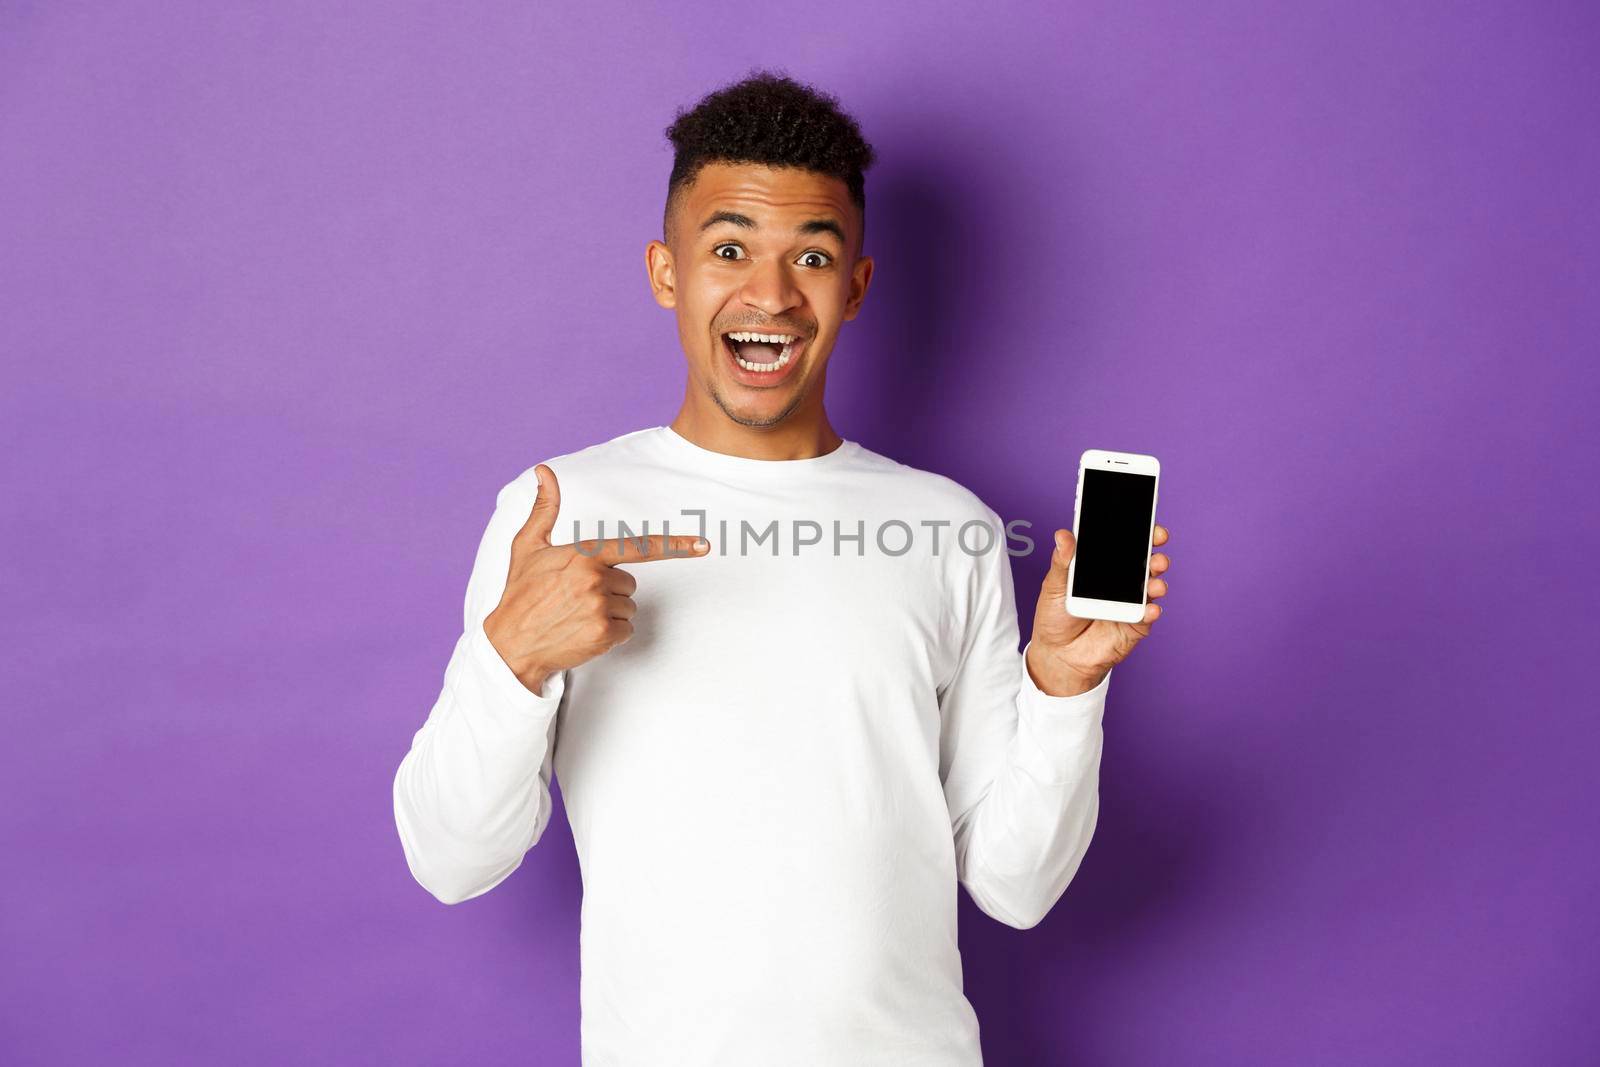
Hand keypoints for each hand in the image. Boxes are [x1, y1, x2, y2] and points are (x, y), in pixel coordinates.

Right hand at [483, 464, 709, 695]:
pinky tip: (582, 631)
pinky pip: (625, 630)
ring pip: (629, 607)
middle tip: (576, 596)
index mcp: (584, 555)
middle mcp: (595, 580)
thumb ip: (545, 508)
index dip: (675, 545)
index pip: (638, 547)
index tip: (704, 544)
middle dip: (610, 589)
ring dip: (609, 612)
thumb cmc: (520, 594)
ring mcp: (600, 608)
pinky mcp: (603, 634)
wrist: (510, 644)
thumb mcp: (528, 546)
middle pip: (629, 582)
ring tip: (576, 614)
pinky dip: (609, 634)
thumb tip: (545, 471)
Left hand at [1026, 524, 1169, 696]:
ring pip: (1152, 586)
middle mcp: (1122, 582)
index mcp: (1103, 567)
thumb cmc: (1055, 617)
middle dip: (1155, 552)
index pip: (1124, 544)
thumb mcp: (1054, 586)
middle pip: (1145, 561)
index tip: (1147, 523)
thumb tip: (1063, 535)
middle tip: (1157, 545)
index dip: (1138, 532)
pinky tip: (1150, 608)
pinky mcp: (1135, 625)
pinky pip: (1147, 616)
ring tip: (1154, 581)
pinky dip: (1151, 611)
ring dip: (1157, 580)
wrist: (1057, 655)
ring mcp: (1130, 603)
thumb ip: (1062, 562)